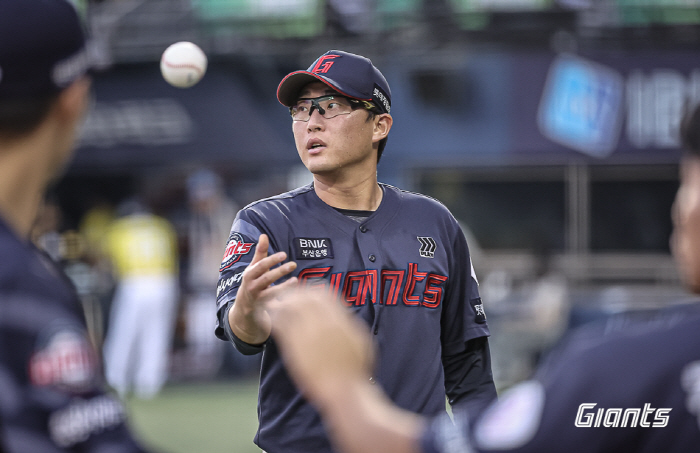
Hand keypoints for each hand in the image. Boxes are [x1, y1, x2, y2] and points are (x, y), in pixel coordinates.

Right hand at [229, 233, 297, 343]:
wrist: (244, 309)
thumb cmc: (252, 283)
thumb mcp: (253, 268)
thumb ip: (260, 253)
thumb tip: (264, 235)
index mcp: (250, 274)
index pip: (261, 265)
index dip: (272, 259)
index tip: (284, 254)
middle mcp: (252, 286)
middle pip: (266, 278)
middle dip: (279, 271)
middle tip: (293, 264)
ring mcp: (258, 299)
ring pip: (271, 293)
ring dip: (284, 287)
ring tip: (296, 280)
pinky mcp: (264, 309)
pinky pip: (275, 305)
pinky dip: (284, 301)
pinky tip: (296, 295)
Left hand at [264, 285, 374, 408]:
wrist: (343, 388)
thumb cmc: (356, 368)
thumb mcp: (360, 341)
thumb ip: (349, 324)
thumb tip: (345, 315)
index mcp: (338, 318)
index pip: (323, 294)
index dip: (313, 291)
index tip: (306, 293)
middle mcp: (322, 321)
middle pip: (304, 297)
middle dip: (294, 293)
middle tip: (287, 294)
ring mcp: (307, 333)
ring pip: (289, 308)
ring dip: (280, 302)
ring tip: (274, 303)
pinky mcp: (294, 346)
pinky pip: (280, 325)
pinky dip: (274, 318)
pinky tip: (269, 317)